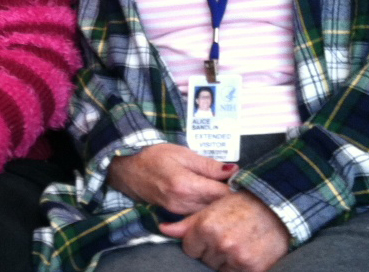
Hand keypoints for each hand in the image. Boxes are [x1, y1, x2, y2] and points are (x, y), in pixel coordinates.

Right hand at [108, 143, 235, 214]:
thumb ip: (209, 165)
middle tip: (234, 185)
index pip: (223, 194)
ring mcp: (179, 212)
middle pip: (218, 207)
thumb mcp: (182, 153)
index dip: (236, 188)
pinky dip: (207, 208)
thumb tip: (234, 171)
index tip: (240, 180)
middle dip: (229, 198)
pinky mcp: (176, 215)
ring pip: (210, 213)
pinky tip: (208, 198)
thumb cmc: (153, 156)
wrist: (127, 169)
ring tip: (221, 191)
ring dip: (218, 204)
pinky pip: (199, 214)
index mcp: (186, 185)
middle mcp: (184, 203)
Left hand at [159, 190, 289, 271]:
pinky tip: (247, 252)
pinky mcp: (253, 268)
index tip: (212, 233)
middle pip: (205, 259)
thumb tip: (164, 230)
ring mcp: (237, 257)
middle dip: (213, 250)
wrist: (277, 209)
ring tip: (238, 242)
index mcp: (206, 226)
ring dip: (227, 260)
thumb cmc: (242, 204)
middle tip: (228, 235)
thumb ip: (186, 223)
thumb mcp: (212, 208)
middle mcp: (220, 243)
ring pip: (220, 268)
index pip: (190, 248)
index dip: (199, 242)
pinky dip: (240, 267)